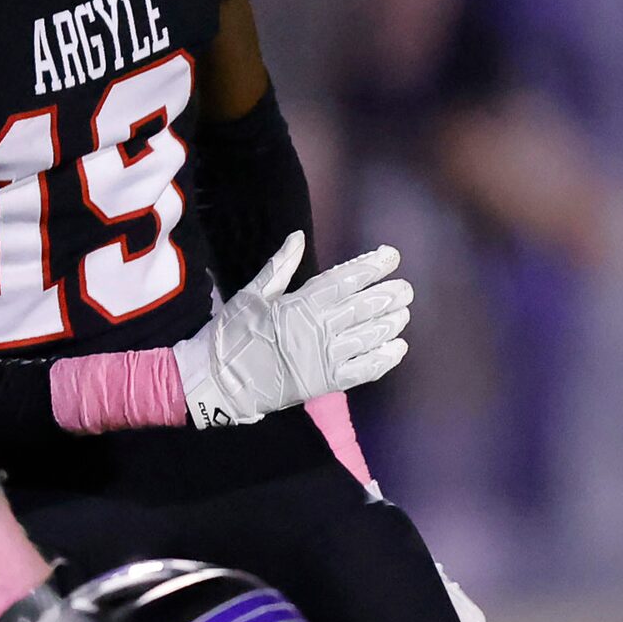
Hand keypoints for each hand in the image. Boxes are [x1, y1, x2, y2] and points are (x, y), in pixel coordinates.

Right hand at [175, 233, 412, 428]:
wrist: (217, 383)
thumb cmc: (231, 336)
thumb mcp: (250, 295)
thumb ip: (279, 267)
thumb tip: (298, 238)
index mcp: (300, 305)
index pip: (345, 280)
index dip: (372, 266)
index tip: (391, 257)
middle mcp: (317, 330)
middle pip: (364, 307)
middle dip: (390, 295)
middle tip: (405, 289)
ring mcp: (323, 358)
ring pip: (369, 336)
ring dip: (391, 323)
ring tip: (403, 314)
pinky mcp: (324, 383)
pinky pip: (363, 370)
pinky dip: (383, 359)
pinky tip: (397, 348)